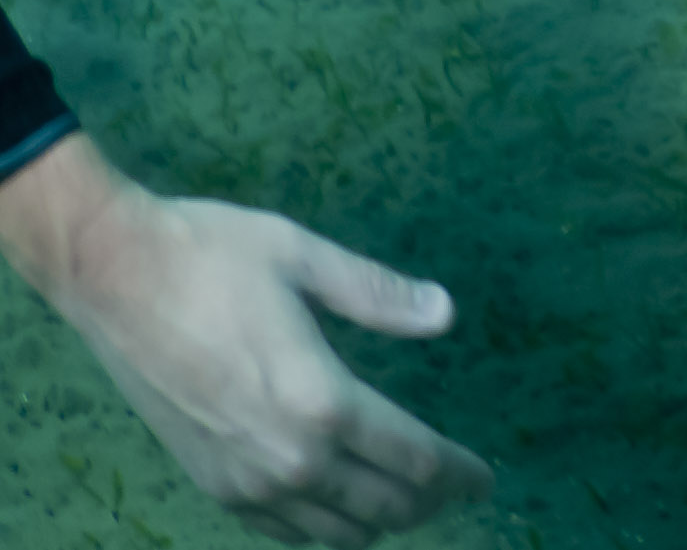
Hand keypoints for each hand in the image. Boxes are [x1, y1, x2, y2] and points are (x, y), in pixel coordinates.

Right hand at [0, 133, 489, 545]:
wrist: (110, 276)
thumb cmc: (212, 256)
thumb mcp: (306, 257)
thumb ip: (380, 294)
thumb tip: (445, 312)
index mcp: (322, 402)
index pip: (414, 460)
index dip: (458, 473)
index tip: (485, 478)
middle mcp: (286, 456)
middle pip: (382, 506)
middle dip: (428, 502)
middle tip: (454, 487)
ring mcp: (242, 479)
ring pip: (333, 530)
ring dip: (377, 520)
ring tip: (406, 496)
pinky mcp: (208, 481)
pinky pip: (279, 528)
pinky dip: (320, 525)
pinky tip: (336, 503)